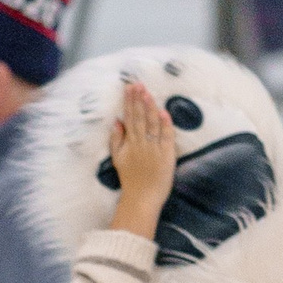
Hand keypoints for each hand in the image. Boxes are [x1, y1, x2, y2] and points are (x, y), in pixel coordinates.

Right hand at [104, 83, 178, 239]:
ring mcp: (154, 149)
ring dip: (150, 107)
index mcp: (129, 143)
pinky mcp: (167, 155)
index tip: (130, 87)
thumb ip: (116, 139)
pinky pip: (166, 137)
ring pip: (152, 124)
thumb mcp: (118, 158)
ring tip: (148, 93)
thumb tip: (117, 121)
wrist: (142, 198)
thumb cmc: (130, 179)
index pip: (130, 117)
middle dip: (139, 99)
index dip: (130, 102)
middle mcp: (141, 143)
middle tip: (138, 84)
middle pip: (140, 117)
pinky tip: (163, 112)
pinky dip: (165, 124)